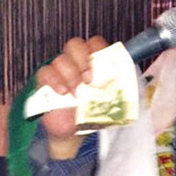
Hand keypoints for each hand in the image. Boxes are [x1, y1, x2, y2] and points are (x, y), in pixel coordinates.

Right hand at [35, 36, 107, 155]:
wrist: (73, 131)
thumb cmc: (91, 113)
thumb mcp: (108, 103)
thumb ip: (116, 92)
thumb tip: (131, 90)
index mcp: (91, 63)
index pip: (94, 43)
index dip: (98, 49)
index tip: (103, 64)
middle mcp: (74, 62)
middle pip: (75, 45)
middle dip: (83, 60)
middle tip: (89, 79)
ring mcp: (58, 71)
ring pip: (61, 59)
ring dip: (71, 75)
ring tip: (77, 93)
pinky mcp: (44, 82)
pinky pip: (45, 72)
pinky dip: (54, 80)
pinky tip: (63, 93)